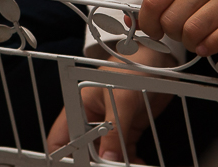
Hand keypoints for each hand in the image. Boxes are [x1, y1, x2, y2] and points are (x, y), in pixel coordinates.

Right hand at [46, 48, 175, 162]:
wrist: (157, 60)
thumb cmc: (131, 68)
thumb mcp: (121, 98)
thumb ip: (114, 129)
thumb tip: (107, 158)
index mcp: (78, 108)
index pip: (59, 140)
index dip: (63, 157)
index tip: (76, 166)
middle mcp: (91, 120)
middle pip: (84, 152)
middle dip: (94, 164)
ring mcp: (109, 127)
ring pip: (105, 155)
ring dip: (114, 165)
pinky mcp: (127, 130)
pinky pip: (124, 153)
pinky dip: (130, 161)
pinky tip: (139, 164)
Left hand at [138, 0, 217, 56]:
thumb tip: (135, 22)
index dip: (149, 23)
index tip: (155, 32)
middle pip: (173, 19)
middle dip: (175, 37)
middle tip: (187, 36)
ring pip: (196, 30)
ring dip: (194, 45)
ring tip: (201, 42)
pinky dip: (213, 47)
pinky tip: (211, 47)